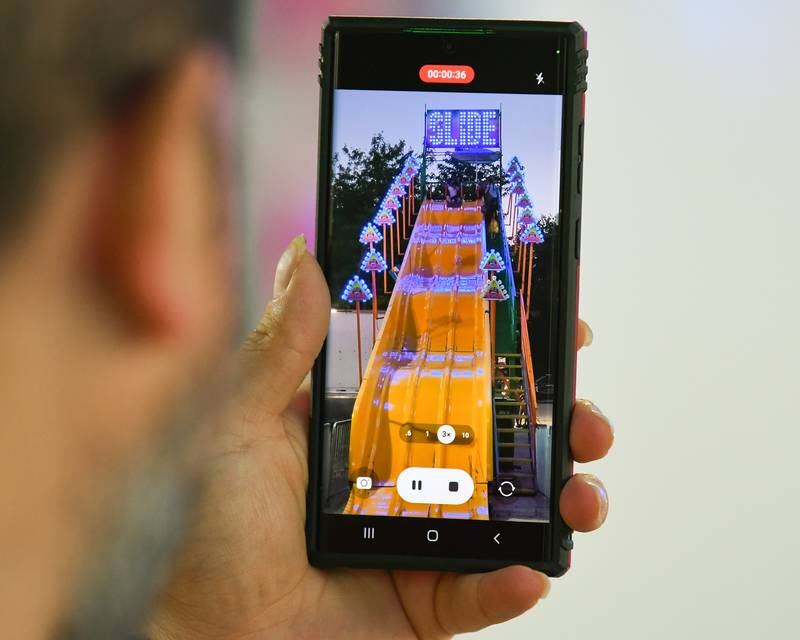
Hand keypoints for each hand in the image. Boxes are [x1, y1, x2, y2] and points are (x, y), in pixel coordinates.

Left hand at [148, 236, 612, 638]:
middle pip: (501, 439)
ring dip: (563, 498)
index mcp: (369, 423)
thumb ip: (282, 344)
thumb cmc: (204, 526)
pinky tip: (531, 570)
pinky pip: (482, 595)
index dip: (505, 348)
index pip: (451, 373)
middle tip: (585, 415)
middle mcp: (404, 475)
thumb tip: (302, 257)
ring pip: (512, 513)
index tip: (552, 321)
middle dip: (559, 423)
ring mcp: (421, 537)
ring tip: (581, 492)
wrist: (199, 632)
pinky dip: (513, 585)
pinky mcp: (424, 602)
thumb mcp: (240, 421)